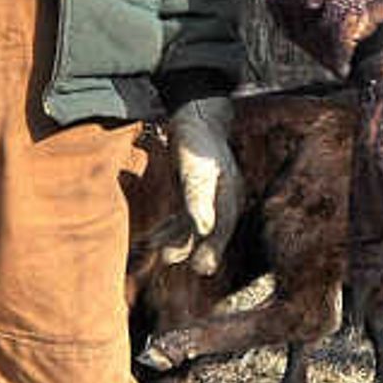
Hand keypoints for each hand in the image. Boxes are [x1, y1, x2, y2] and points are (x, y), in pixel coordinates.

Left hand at [167, 96, 239, 275]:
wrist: (196, 112)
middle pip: (208, 233)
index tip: (201, 269)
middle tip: (170, 260)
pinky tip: (153, 237)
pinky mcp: (194, 191)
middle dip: (189, 248)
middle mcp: (222, 200)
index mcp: (229, 197)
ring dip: (174, 239)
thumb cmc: (197, 143)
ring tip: (154, 250)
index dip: (212, 250)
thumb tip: (202, 231)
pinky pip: (182, 217)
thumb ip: (198, 202)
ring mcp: (209, 196)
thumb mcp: (196, 172)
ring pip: (192, 226)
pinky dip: (169, 228)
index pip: (221, 229)